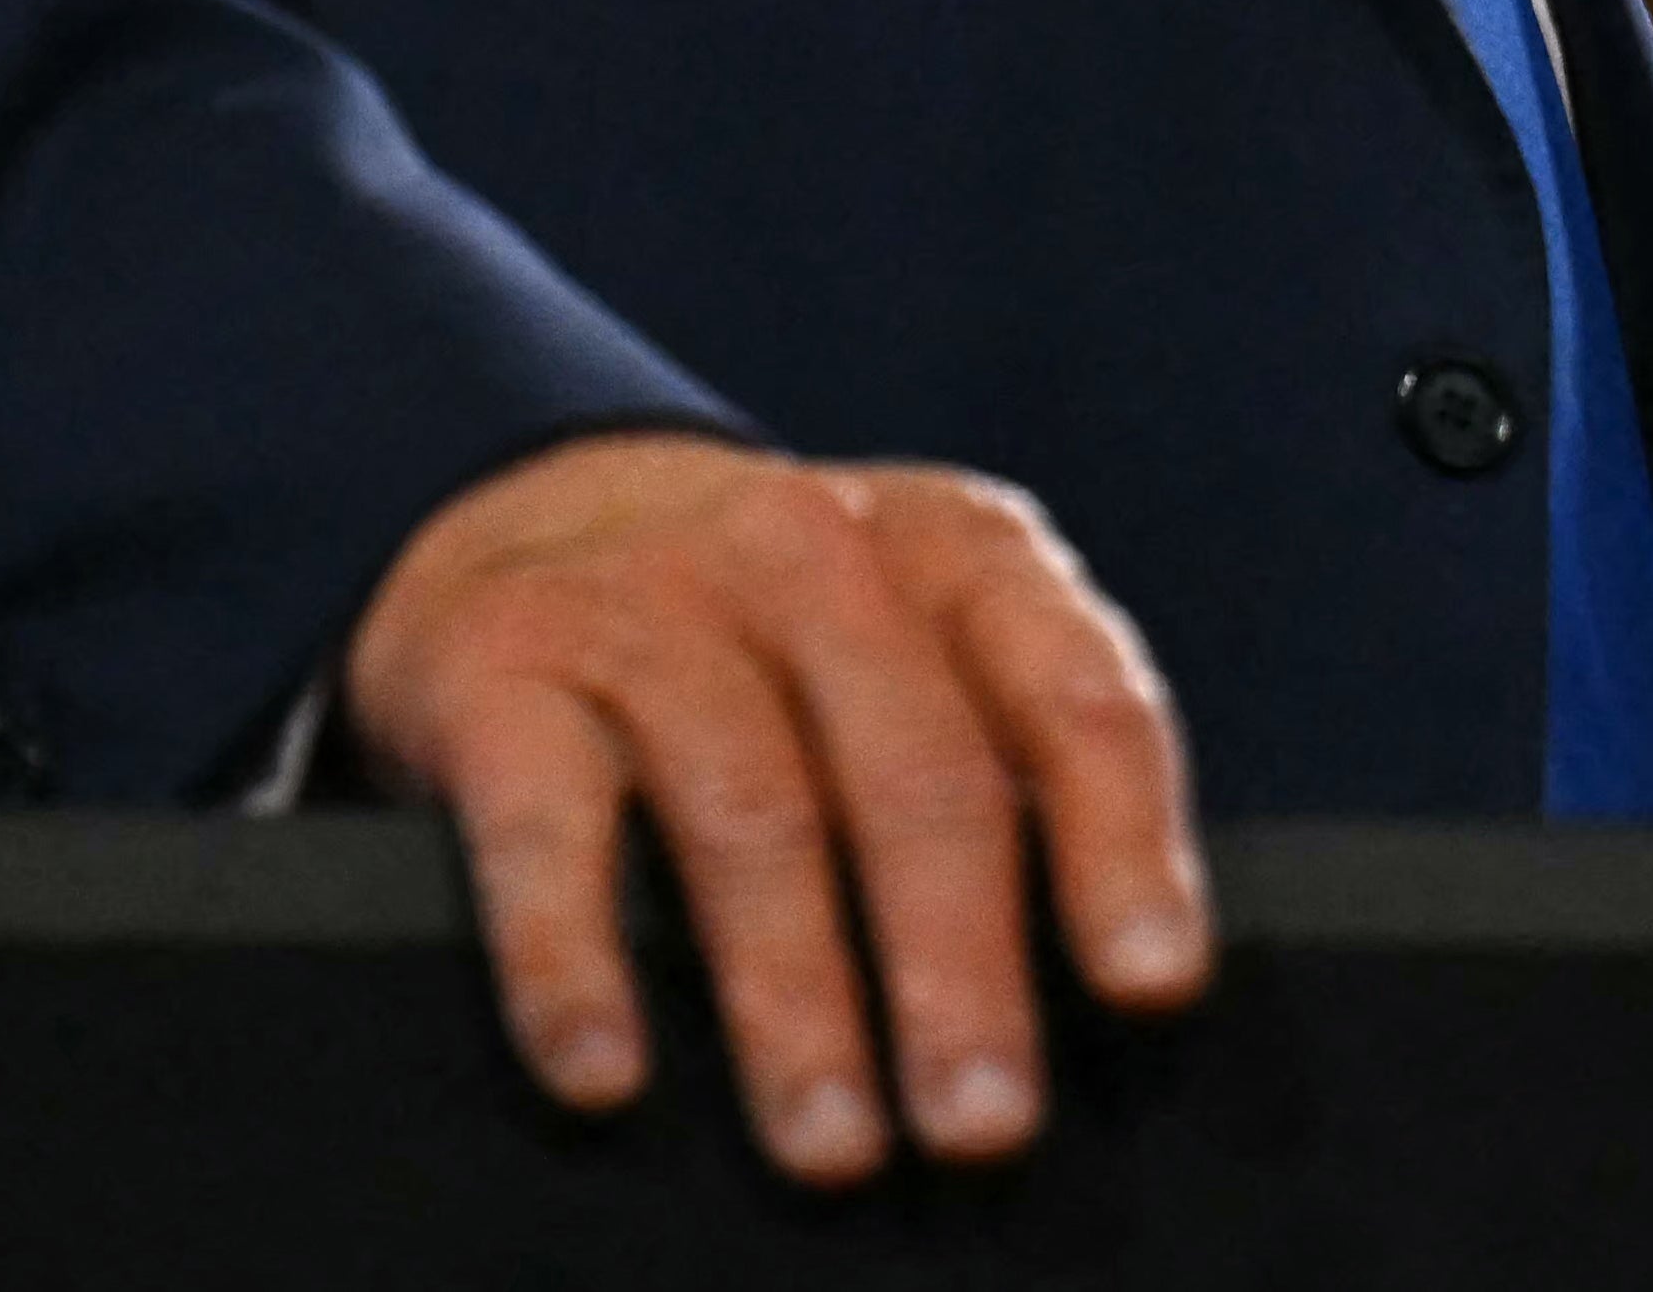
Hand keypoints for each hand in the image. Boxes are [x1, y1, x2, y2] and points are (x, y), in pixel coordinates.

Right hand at [338, 428, 1211, 1182]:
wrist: (537, 512)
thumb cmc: (780, 642)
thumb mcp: (915, 647)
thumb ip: (1005, 772)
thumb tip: (1093, 1008)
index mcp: (957, 552)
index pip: (1072, 692)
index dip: (1121, 841)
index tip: (1149, 982)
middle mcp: (810, 552)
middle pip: (914, 770)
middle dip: (956, 964)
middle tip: (982, 1121)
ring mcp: (651, 600)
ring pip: (748, 810)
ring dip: (795, 996)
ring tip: (831, 1140)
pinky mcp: (503, 662)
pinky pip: (544, 827)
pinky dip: (573, 959)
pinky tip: (605, 1068)